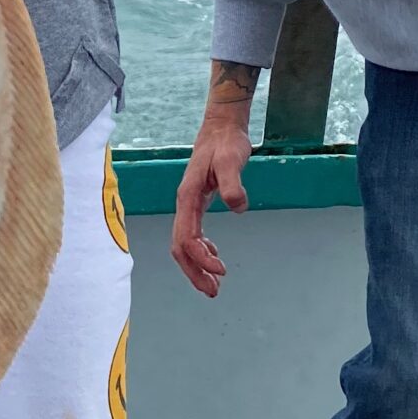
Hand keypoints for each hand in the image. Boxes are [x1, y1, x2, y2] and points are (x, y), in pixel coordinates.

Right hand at [170, 107, 252, 297]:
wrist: (221, 127)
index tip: (221, 270)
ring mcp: (188, 205)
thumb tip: (237, 207)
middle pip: (180, 247)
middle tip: (213, 291)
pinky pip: (192, 234)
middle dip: (194, 272)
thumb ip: (233, 184)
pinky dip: (202, 251)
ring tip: (215, 284)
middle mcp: (184, 204)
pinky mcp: (196, 203)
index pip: (187, 237)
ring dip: (197, 266)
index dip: (200, 259)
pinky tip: (215, 256)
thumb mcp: (232, 159)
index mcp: (187, 197)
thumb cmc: (225, 142)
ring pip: (184, 244)